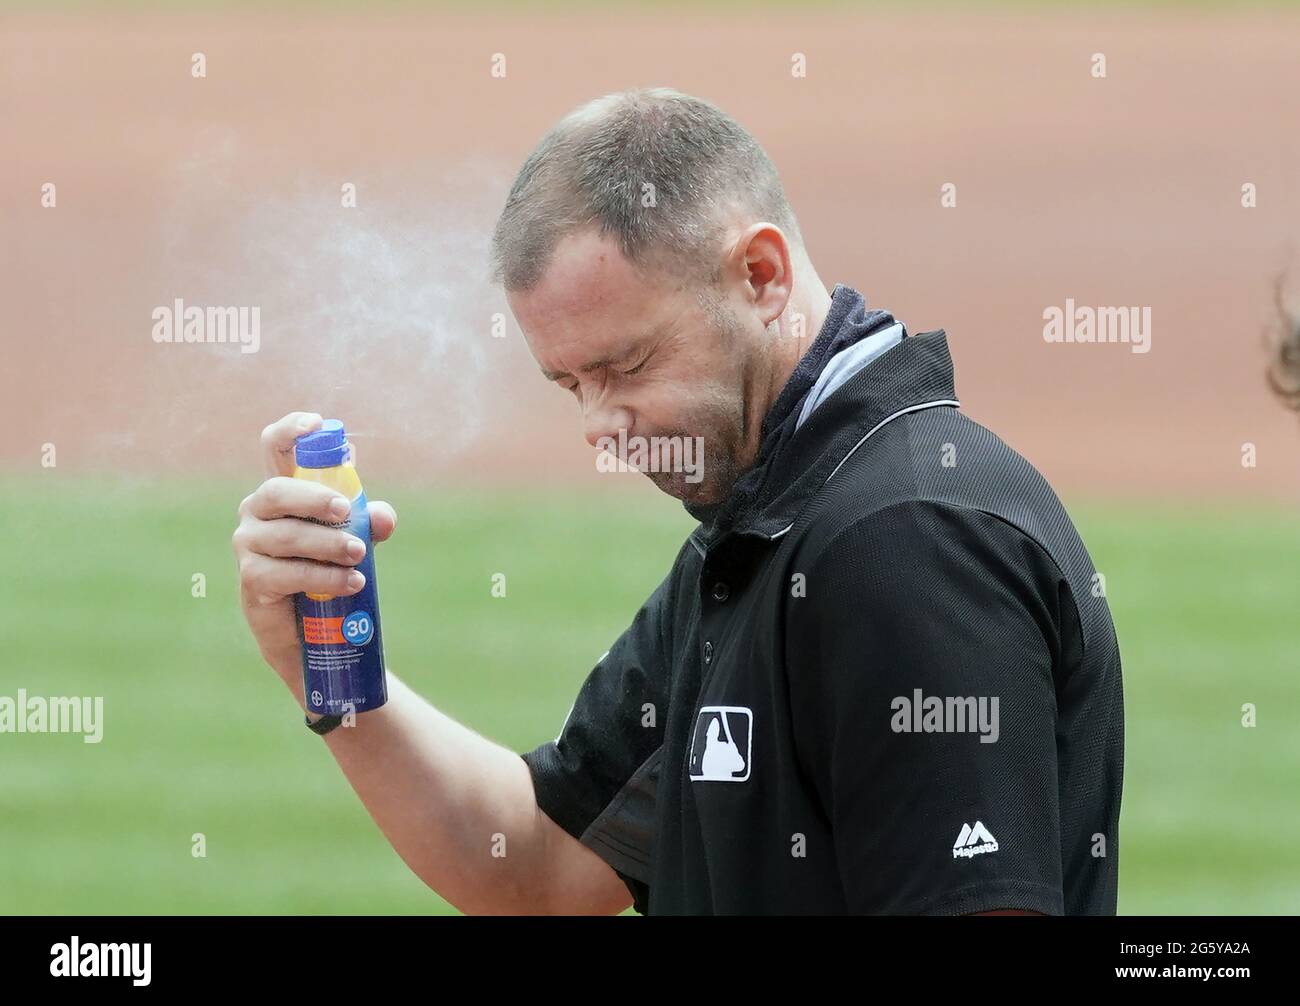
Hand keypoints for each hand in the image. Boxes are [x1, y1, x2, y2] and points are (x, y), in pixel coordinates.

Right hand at [232, 412, 396, 700]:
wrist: (309, 625)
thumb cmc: (329, 565)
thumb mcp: (355, 538)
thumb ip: (370, 522)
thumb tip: (383, 518)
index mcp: (282, 490)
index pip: (274, 448)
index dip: (291, 431)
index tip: (317, 424)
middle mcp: (257, 510)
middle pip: (278, 492)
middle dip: (315, 499)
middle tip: (347, 514)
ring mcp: (248, 544)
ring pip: (287, 536)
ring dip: (328, 545)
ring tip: (359, 557)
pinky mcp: (252, 579)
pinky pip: (286, 573)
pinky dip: (323, 576)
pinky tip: (350, 582)